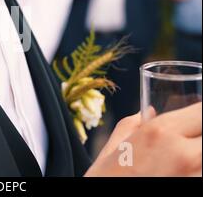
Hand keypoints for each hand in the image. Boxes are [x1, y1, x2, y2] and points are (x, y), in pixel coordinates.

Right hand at [86, 102, 201, 176]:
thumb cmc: (106, 181)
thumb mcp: (111, 150)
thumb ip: (131, 125)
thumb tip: (148, 112)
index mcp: (160, 132)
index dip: (200, 115)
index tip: (195, 120)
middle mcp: (184, 153)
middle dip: (200, 137)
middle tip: (189, 145)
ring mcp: (195, 176)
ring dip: (199, 158)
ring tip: (186, 162)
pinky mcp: (195, 187)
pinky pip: (202, 173)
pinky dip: (196, 171)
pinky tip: (183, 173)